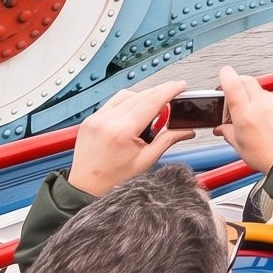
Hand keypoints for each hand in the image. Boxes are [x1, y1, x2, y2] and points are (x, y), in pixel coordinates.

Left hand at [67, 80, 189, 197]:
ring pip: (126, 95)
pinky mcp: (91, 119)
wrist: (86, 186)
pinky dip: (128, 102)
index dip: (169, 90)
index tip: (180, 86)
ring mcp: (96, 118)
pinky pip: (113, 102)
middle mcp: (107, 121)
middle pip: (141, 95)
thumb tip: (186, 130)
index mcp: (122, 131)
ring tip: (153, 109)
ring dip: (143, 96)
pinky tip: (135, 111)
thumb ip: (168, 140)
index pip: (151, 102)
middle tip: (173, 96)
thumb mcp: (146, 160)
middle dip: (160, 92)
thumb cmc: (113, 178)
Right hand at [217, 65, 272, 178]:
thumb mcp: (239, 146)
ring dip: (257, 100)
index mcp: (245, 114)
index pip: (233, 85)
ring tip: (258, 119)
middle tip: (237, 94)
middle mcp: (262, 105)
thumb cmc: (265, 156)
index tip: (225, 72)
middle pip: (249, 82)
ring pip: (263, 93)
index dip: (227, 76)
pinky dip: (272, 109)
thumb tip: (221, 128)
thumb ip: (228, 132)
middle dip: (241, 83)